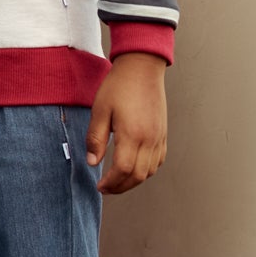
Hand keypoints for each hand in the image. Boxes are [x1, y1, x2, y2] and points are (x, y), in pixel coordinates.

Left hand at [86, 52, 167, 193]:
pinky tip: (134, 168)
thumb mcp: (100, 111)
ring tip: (117, 181)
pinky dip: (147, 171)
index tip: (99, 186)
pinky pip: (158, 160)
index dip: (110, 183)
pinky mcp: (163, 133)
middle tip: (106, 188)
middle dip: (121, 187)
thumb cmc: (119, 86)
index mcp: (132, 134)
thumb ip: (95, 138)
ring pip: (150, 171)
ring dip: (134, 181)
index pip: (122, 170)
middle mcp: (149, 139)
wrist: (142, 68)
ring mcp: (159, 137)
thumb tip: (92, 162)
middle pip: (138, 176)